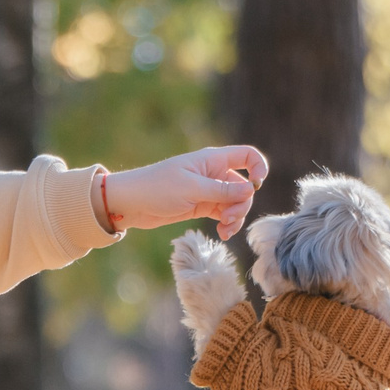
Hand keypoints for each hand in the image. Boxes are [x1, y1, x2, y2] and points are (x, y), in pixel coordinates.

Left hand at [103, 146, 268, 237]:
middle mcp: (213, 174)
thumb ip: (222, 190)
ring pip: (235, 203)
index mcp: (212, 160)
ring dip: (236, 217)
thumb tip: (251, 189)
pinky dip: (227, 224)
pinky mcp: (202, 206)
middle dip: (242, 204)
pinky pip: (224, 214)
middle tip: (229, 218)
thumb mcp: (192, 189)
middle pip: (244, 186)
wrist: (131, 203)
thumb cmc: (157, 188)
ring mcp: (208, 191)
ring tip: (225, 229)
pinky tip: (222, 233)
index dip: (259, 168)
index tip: (257, 185)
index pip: (247, 156)